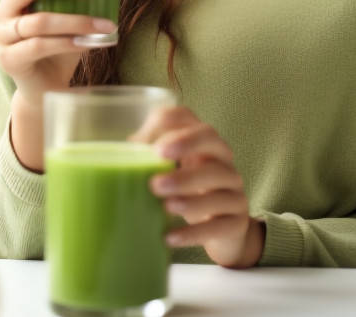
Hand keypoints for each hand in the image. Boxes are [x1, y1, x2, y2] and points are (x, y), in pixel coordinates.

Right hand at [0, 0, 133, 168]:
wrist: (49, 85)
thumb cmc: (62, 41)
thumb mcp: (80, 14)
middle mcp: (5, 9)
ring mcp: (4, 35)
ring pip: (38, 21)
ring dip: (77, 20)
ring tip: (107, 24)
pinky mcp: (10, 59)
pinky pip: (39, 46)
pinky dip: (69, 42)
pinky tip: (91, 43)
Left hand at [132, 106, 264, 268]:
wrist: (225, 233)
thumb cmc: (190, 195)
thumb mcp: (172, 175)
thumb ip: (147, 163)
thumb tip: (119, 156)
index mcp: (199, 144)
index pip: (188, 118)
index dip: (170, 124)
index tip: (151, 146)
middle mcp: (221, 159)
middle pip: (211, 139)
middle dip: (185, 146)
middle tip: (157, 166)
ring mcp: (233, 189)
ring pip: (219, 183)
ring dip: (190, 194)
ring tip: (165, 206)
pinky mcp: (236, 222)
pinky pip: (219, 224)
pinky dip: (194, 232)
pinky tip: (171, 237)